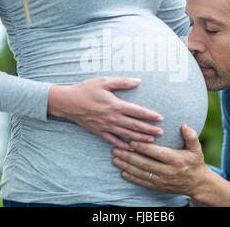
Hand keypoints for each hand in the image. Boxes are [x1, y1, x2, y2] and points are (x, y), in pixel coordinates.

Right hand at [47, 77, 163, 150]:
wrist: (67, 102)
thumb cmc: (86, 89)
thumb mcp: (104, 81)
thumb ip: (122, 82)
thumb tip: (138, 81)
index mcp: (115, 105)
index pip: (137, 111)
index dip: (150, 115)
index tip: (160, 119)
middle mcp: (112, 118)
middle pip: (135, 125)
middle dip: (149, 130)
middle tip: (161, 133)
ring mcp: (106, 126)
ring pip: (126, 134)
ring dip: (140, 138)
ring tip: (151, 141)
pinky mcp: (99, 131)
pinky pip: (113, 140)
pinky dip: (122, 145)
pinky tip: (131, 148)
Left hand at [112, 124, 207, 196]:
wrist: (197, 184)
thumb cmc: (195, 162)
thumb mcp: (196, 148)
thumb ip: (191, 136)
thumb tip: (183, 125)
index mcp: (176, 160)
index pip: (157, 153)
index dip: (143, 147)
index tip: (131, 141)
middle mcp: (168, 171)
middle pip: (145, 163)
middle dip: (129, 156)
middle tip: (116, 149)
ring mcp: (162, 181)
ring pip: (141, 173)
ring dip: (127, 166)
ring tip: (115, 159)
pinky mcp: (159, 187)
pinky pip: (143, 182)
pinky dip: (132, 178)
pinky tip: (123, 172)